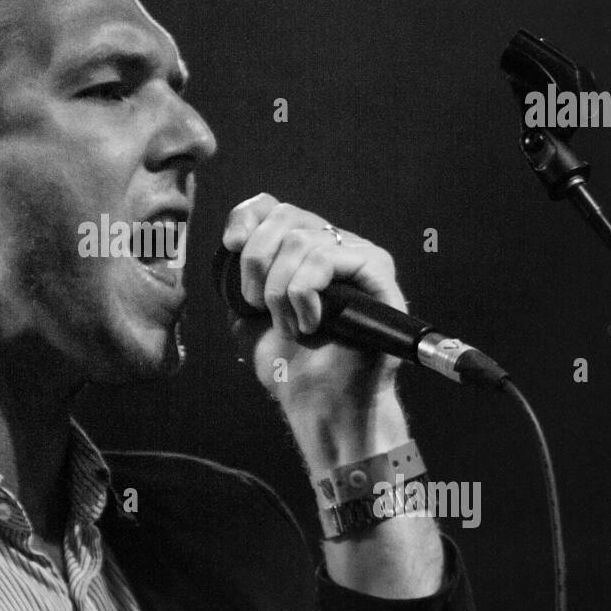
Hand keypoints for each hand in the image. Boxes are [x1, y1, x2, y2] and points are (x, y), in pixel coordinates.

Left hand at [222, 193, 409, 470]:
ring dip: (280, 290)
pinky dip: (304, 293)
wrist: (318, 404)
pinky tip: (311, 323)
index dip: (248, 217)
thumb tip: (236, 237)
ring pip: (301, 240)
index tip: (232, 246)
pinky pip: (327, 258)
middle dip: (257, 261)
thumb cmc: (290, 367)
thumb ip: (241, 274)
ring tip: (290, 324)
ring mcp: (358, 258)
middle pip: (285, 215)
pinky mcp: (378, 274)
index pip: (273, 206)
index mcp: (302, 252)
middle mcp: (333, 247)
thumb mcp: (248, 313)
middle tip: (257, 304)